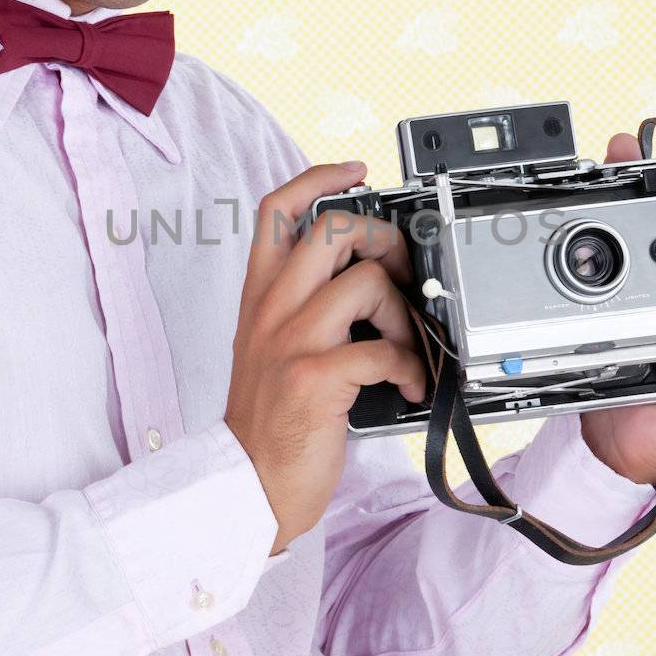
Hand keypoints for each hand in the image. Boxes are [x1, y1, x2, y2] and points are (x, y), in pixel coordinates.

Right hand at [224, 162, 427, 554]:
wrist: (244, 483)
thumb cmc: (268, 420)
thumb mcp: (269, 347)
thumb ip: (303, 307)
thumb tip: (366, 279)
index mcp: (259, 297)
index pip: (276, 211)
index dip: (319, 178)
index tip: (354, 172)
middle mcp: (272, 309)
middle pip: (333, 229)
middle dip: (385, 241)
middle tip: (400, 276)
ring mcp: (292, 340)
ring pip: (367, 282)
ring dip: (405, 315)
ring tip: (407, 349)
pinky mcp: (315, 378)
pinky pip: (383, 350)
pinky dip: (410, 367)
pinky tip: (409, 387)